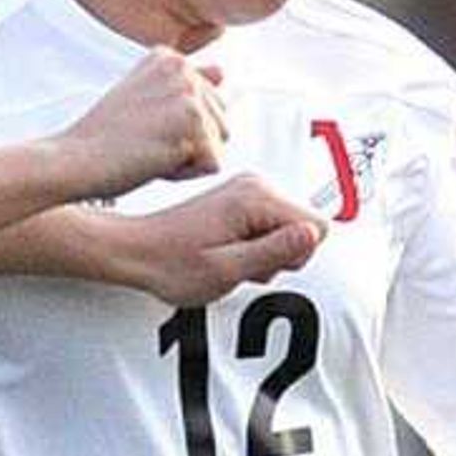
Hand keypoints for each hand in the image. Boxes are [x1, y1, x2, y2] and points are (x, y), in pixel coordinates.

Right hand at [55, 45, 225, 197]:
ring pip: (219, 145)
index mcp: (171, 59)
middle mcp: (183, 68)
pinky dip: (186, 175)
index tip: (141, 129)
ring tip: (148, 151)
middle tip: (145, 143)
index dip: (178, 132)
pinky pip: (213, 165)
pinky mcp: (193, 120)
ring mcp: (189, 92)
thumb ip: (186, 85)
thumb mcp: (146, 103)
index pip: (208, 108)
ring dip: (188, 161)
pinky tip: (153, 162)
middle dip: (190, 145)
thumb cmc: (104, 139)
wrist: (74, 160)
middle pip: (220, 125)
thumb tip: (223, 71)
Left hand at [114, 172, 326, 301]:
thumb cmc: (173, 264)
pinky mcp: (241, 199)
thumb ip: (273, 251)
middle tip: (237, 263)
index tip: (257, 263)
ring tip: (227, 258)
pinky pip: (271, 229)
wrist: (137, 251)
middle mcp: (256, 186)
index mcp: (256, 199)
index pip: (317, 228)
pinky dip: (254, 247)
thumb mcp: (226, 269)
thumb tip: (312, 234)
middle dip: (278, 256)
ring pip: (289, 231)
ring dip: (264, 254)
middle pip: (305, 228)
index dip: (293, 257)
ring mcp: (249, 191)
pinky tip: (226, 251)